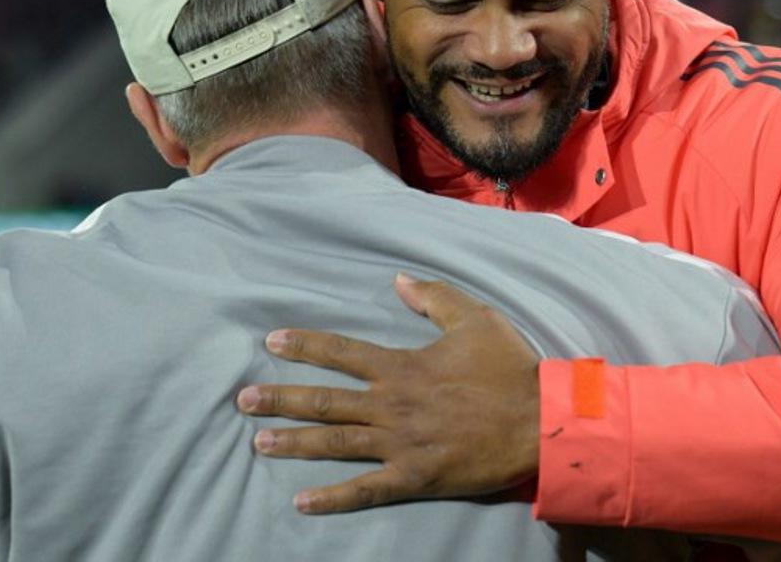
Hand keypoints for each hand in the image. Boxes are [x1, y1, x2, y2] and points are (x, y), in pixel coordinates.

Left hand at [236, 273, 540, 513]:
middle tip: (243, 399)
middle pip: (326, 400)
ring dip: (294, 442)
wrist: (537, 421)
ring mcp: (400, 444)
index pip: (342, 353)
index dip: (305, 346)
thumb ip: (434, 297)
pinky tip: (302, 501)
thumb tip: (398, 280)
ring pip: (336, 442)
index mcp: (403, 366)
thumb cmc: (508, 369)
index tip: (271, 343)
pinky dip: (333, 497)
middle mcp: (392, 404)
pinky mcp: (415, 477)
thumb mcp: (475, 318)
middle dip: (281, 398)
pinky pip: (366, 489)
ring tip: (258, 441)